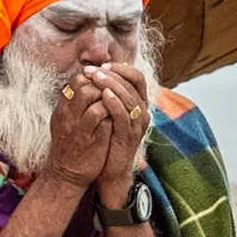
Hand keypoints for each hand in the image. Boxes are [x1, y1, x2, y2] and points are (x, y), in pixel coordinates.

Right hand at [44, 70, 114, 190]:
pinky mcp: (88, 135)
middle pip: (82, 83)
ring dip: (107, 93)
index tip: (106, 85)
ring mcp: (76, 124)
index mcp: (62, 109)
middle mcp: (66, 114)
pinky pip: (100, 113)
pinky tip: (118, 113)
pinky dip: (111, 108)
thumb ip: (75, 106)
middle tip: (113, 91)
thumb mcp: (66, 123)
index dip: (93, 78)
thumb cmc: (70, 147)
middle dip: (101, 83)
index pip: (76, 80)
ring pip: (90, 94)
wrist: (66, 175)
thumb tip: (92, 87)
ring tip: (116, 101)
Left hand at [83, 62, 147, 207]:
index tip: (101, 64)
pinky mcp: (129, 136)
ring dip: (112, 84)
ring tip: (95, 76)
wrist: (110, 172)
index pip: (136, 77)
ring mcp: (137, 124)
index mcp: (139, 104)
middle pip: (134, 83)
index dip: (120, 68)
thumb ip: (110, 97)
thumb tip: (99, 74)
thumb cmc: (108, 141)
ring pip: (129, 97)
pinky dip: (115, 103)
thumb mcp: (110, 116)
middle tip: (93, 69)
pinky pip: (124, 115)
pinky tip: (103, 95)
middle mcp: (143, 112)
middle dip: (113, 73)